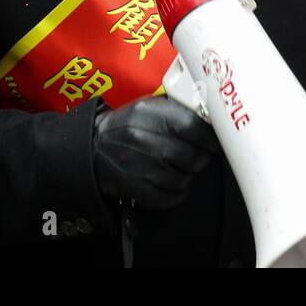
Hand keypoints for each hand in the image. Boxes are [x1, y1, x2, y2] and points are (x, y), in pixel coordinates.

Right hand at [91, 96, 218, 209]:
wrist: (93, 148)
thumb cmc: (127, 126)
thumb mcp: (147, 107)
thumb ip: (177, 110)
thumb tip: (211, 118)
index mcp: (147, 113)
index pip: (192, 126)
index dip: (208, 137)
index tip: (212, 141)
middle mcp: (142, 138)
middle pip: (190, 156)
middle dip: (200, 159)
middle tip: (198, 156)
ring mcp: (137, 165)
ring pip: (182, 179)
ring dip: (186, 176)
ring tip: (179, 168)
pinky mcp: (134, 187)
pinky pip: (168, 197)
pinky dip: (175, 194)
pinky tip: (171, 185)